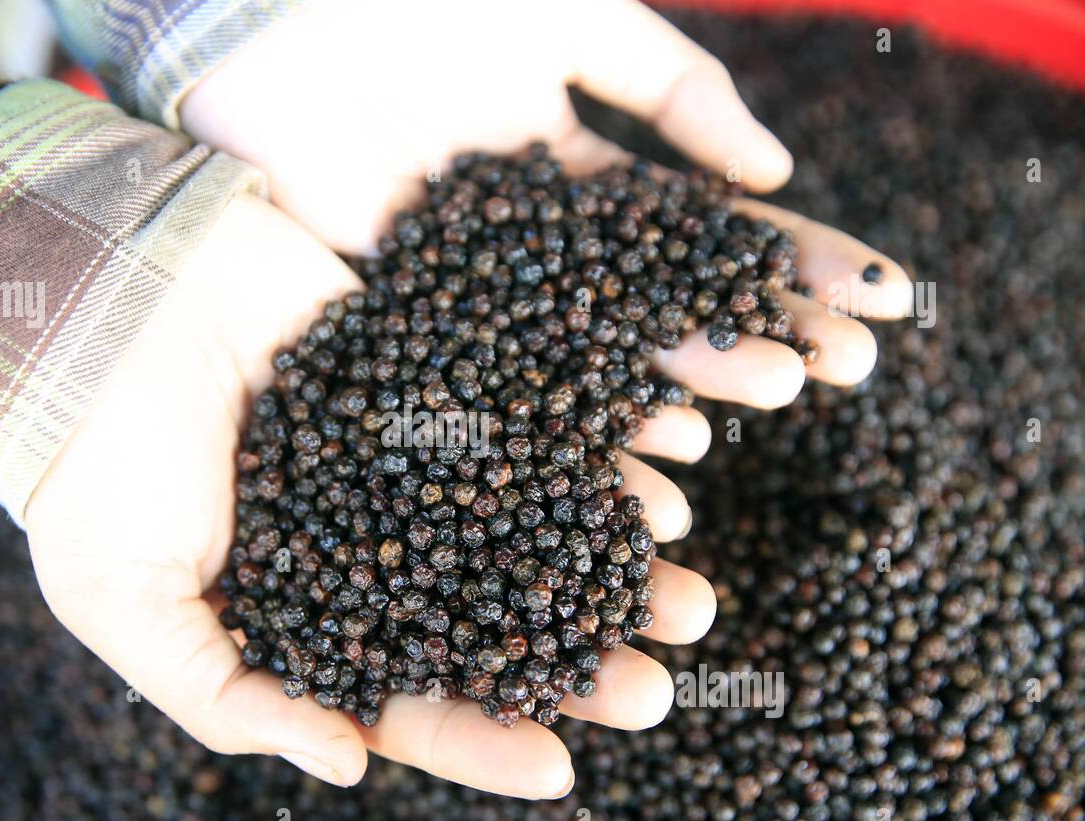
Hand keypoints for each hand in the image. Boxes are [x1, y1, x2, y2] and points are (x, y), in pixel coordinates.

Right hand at [25, 193, 716, 798]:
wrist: (86, 295)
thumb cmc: (87, 462)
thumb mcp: (124, 604)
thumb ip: (224, 693)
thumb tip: (343, 763)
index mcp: (309, 613)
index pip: (406, 697)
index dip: (480, 736)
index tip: (559, 767)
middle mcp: (372, 542)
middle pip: (494, 612)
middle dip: (576, 653)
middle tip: (661, 678)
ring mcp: (408, 458)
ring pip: (530, 517)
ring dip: (609, 551)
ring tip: (684, 580)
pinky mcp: (431, 372)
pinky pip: (529, 413)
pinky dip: (595, 435)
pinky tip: (671, 454)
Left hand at [181, 0, 912, 422]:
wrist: (289, 14)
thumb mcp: (574, 23)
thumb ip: (672, 88)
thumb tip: (773, 175)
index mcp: (578, 182)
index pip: (702, 234)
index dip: (788, 263)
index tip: (875, 298)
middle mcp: (538, 255)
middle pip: (661, 303)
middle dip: (757, 324)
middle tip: (845, 366)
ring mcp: (479, 295)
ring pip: (595, 347)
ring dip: (688, 371)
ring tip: (774, 391)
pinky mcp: (412, 322)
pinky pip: (503, 375)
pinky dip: (574, 407)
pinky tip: (649, 434)